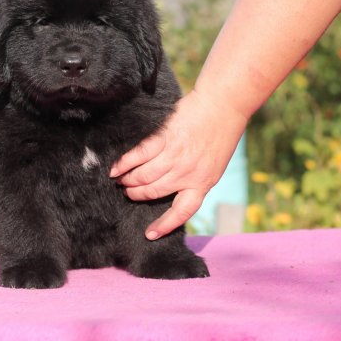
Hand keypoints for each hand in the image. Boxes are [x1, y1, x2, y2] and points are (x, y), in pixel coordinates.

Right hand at [110, 89, 247, 239]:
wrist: (224, 105)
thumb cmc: (221, 134)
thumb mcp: (214, 165)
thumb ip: (195, 178)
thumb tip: (174, 188)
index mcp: (202, 184)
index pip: (180, 213)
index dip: (163, 226)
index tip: (149, 234)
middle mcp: (187, 174)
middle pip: (153, 192)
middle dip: (136, 195)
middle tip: (127, 192)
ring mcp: (175, 156)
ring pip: (143, 176)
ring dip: (128, 180)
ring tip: (120, 180)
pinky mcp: (165, 138)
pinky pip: (140, 155)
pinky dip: (124, 164)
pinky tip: (115, 169)